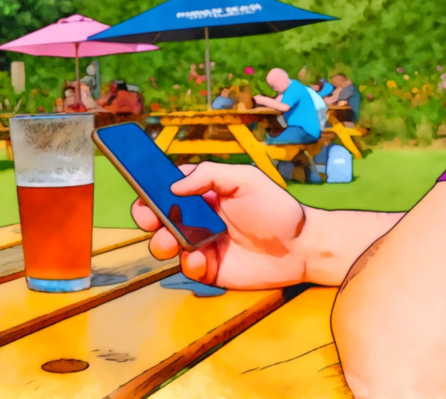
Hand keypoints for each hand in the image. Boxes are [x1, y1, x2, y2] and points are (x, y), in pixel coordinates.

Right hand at [131, 162, 309, 288]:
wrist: (301, 247)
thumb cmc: (276, 208)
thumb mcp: (245, 179)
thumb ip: (210, 175)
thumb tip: (175, 186)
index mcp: (201, 194)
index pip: (166, 188)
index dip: (150, 189)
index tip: (144, 192)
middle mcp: (196, 218)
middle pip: (157, 218)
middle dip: (146, 218)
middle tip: (152, 221)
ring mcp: (200, 244)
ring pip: (165, 245)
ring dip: (162, 243)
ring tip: (173, 243)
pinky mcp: (210, 269)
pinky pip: (188, 268)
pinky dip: (189, 263)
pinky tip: (201, 258)